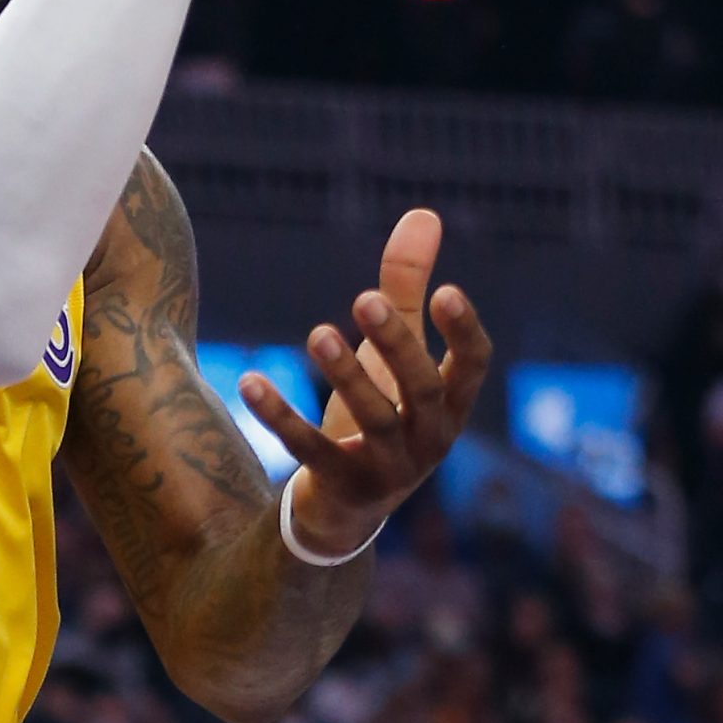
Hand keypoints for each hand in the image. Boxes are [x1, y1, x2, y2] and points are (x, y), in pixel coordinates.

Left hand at [237, 208, 490, 558]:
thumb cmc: (383, 413)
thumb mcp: (395, 354)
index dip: (463, 332)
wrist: (348, 508)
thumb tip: (424, 214)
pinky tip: (249, 381)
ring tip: (317, 333)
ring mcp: (388, 469)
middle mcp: (428, 438)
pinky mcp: (340, 487)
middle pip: (421, 391)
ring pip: (372, 421)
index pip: (473, 367)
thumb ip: (407, 287)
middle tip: (364, 297)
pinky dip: (280, 417)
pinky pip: (309, 452)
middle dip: (396, 345)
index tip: (446, 292)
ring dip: (345, 376)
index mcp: (450, 404)